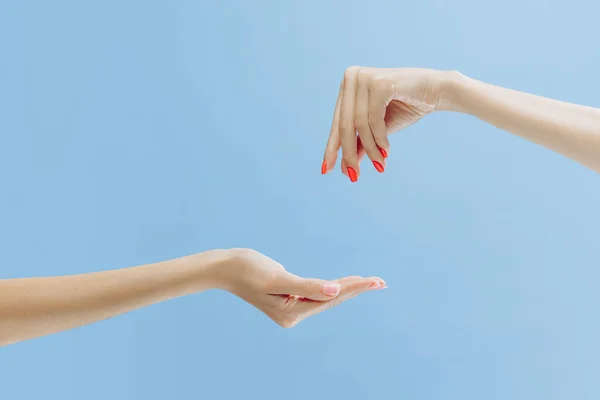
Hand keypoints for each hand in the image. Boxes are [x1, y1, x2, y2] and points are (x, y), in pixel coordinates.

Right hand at [214, 249, 385, 327]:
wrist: (225, 268)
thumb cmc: (247, 269)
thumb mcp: (277, 278)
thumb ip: (307, 286)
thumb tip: (334, 290)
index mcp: (292, 312)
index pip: (330, 297)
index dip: (354, 287)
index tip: (375, 281)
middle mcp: (293, 315)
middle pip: (331, 299)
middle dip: (356, 289)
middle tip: (381, 282)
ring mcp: (291, 308)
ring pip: (325, 296)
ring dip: (347, 288)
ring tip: (370, 282)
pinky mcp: (289, 298)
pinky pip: (316, 293)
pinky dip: (332, 286)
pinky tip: (344, 284)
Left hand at [322, 67, 453, 181]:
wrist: (436, 91)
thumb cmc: (405, 107)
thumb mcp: (377, 129)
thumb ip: (360, 144)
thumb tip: (344, 169)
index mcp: (347, 84)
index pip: (337, 122)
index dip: (332, 147)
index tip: (326, 170)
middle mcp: (352, 76)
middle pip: (345, 124)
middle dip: (348, 153)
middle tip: (353, 176)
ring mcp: (365, 77)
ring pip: (359, 124)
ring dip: (370, 148)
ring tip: (380, 164)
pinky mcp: (380, 83)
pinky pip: (373, 119)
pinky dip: (379, 138)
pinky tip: (387, 150)